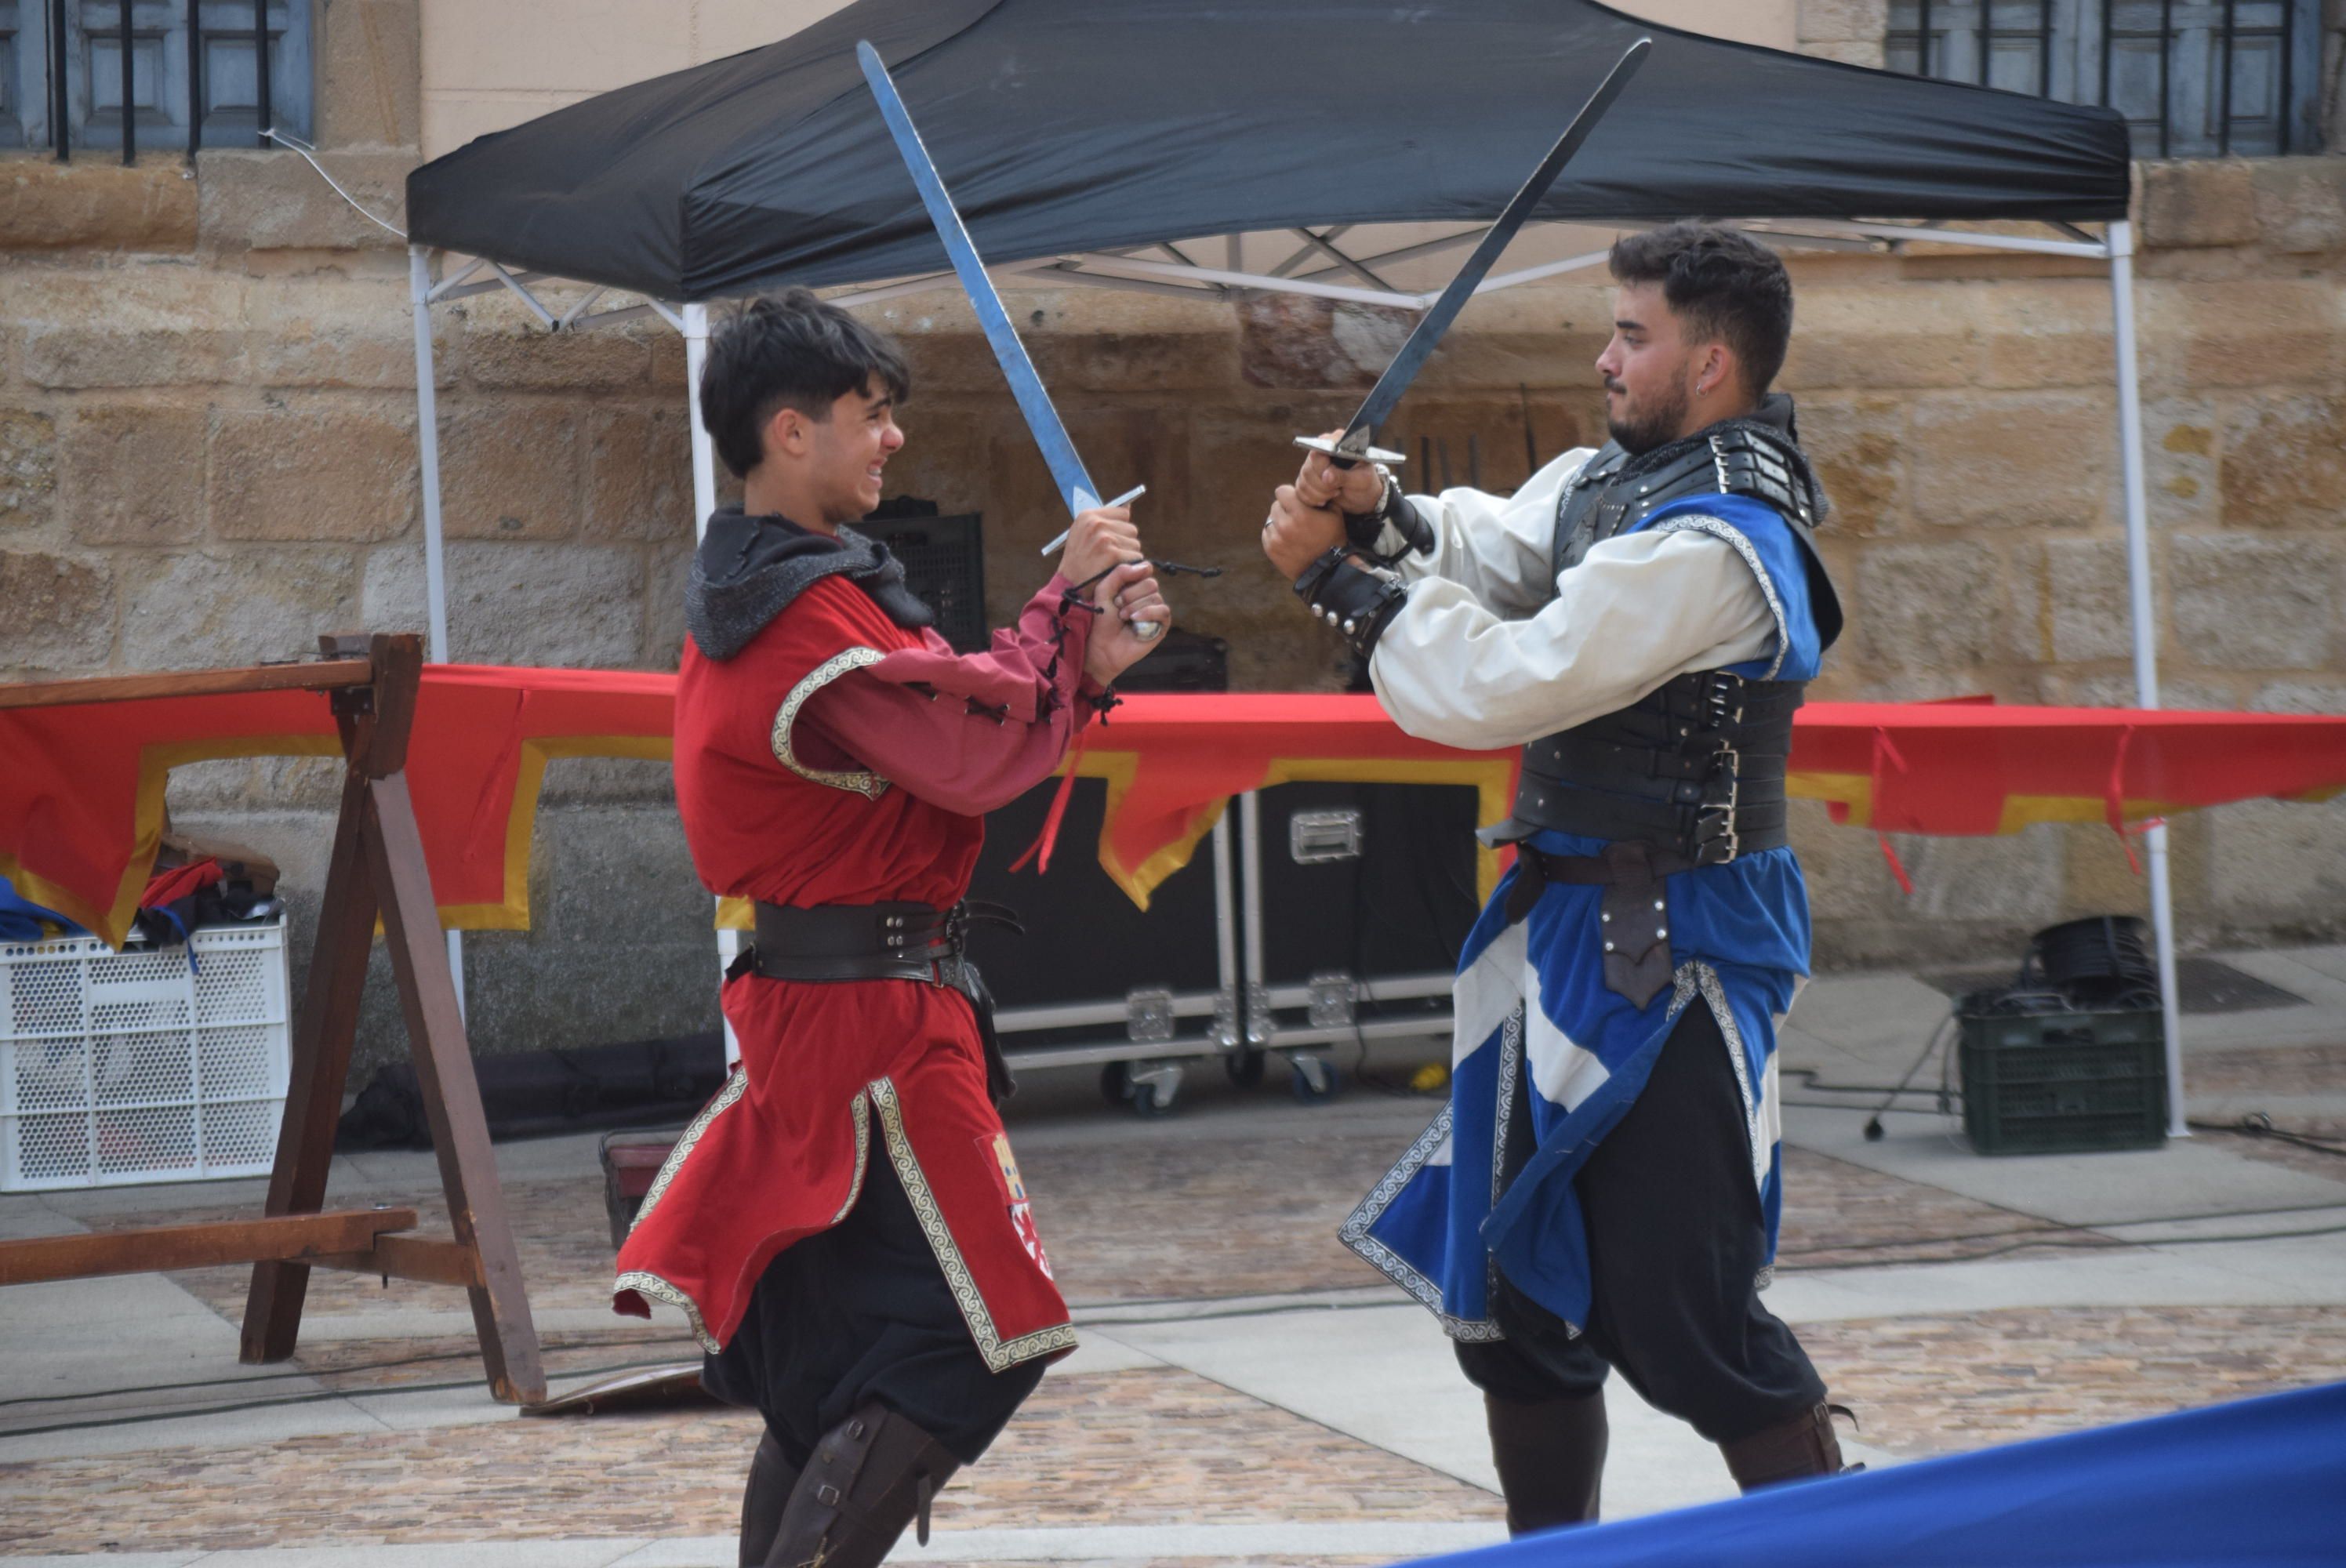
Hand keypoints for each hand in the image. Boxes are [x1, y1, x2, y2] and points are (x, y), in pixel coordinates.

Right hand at [1058, 504, 1140, 589]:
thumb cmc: (1078, 561)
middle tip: (1110, 555)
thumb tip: (1128, 506)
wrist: (1069, 585)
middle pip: (1132, 529)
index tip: (1113, 538)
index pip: (1123, 513)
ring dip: (1128, 555)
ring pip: (1135, 544)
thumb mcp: (1083, 533)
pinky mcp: (1113, 554)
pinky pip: (1136, 557)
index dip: (1121, 527)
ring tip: (1111, 563)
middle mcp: (1097, 524)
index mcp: (1088, 516)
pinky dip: (1130, 566)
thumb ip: (1103, 520)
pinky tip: (1115, 570)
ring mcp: (1105, 538)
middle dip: (1125, 542)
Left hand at [1084, 561, 1168, 684]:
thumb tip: (1145, 567)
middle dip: (1131, 594)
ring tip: (1123, 617)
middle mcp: (1148, 596)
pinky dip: (1148, 613)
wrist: (1101, 646)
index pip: (1145, 569)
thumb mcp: (1104, 591)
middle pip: (1151, 582)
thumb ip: (1119, 573)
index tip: (1117, 591)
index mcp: (1136, 585)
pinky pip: (1163, 610)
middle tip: (1118, 606)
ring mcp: (1156, 610)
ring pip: (1156, 596)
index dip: (1132, 577)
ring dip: (1135, 606)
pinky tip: (1134, 620)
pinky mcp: (1162, 625)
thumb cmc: (1101, 620)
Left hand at [1261, 484, 1344, 581]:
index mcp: (1300, 513)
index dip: (1289, 494)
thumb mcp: (1334, 514)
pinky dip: (1275, 534)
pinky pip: (1267, 533)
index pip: (1281, 491)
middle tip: (1296, 517)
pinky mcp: (1271, 549)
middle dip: (1285, 508)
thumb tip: (1313, 485)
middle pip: (1275, 505)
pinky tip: (1287, 539)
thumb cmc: (1333, 540)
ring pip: (1270, 519)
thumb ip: (1321, 497)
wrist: (1327, 571)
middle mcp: (1285, 525)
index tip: (1295, 500)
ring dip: (1279, 521)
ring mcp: (1276, 538)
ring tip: (1292, 530)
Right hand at [1295, 431, 1386, 514]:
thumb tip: (1326, 476)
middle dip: (1322, 485)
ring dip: (1318, 494)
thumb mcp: (1361, 480)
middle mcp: (1322, 450)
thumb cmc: (1366, 484)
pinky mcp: (1307, 479)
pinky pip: (1300, 490)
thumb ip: (1344, 476)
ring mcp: (1312, 464)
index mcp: (1337, 443)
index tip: (1334, 480)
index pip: (1319, 449)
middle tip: (1337, 490)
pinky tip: (1325, 500)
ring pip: (1303, 480)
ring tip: (1334, 494)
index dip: (1322, 467)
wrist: (1363, 498)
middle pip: (1308, 467)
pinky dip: (1311, 499)